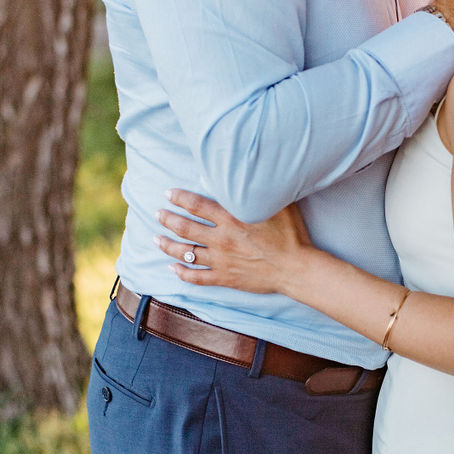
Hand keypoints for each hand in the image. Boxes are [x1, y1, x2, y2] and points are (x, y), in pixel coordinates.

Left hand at [154, 189, 311, 293]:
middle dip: (167, 219)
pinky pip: (197, 277)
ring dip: (168, 245)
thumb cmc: (291, 234)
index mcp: (231, 219)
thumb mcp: (276, 204)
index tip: (168, 194)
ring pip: (186, 253)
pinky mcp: (225, 278)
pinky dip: (182, 273)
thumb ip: (255, 190)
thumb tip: (237, 175)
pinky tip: (172, 268)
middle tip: (157, 214)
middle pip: (185, 228)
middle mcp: (221, 239)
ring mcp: (221, 260)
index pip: (197, 205)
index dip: (179, 198)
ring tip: (156, 240)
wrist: (296, 268)